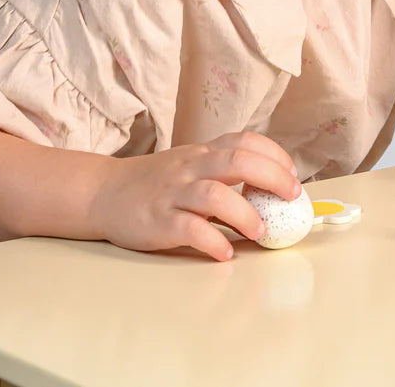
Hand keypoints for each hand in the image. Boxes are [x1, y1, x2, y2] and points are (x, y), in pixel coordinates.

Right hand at [91, 131, 300, 261]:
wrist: (102, 193)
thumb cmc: (155, 183)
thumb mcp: (190, 166)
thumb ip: (223, 172)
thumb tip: (270, 193)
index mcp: (202, 153)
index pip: (244, 142)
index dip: (274, 155)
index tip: (292, 174)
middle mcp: (190, 167)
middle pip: (237, 161)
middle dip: (272, 177)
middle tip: (291, 197)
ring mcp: (173, 193)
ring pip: (214, 195)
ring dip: (244, 213)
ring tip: (260, 232)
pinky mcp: (158, 221)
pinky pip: (190, 229)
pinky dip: (213, 242)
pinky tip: (225, 253)